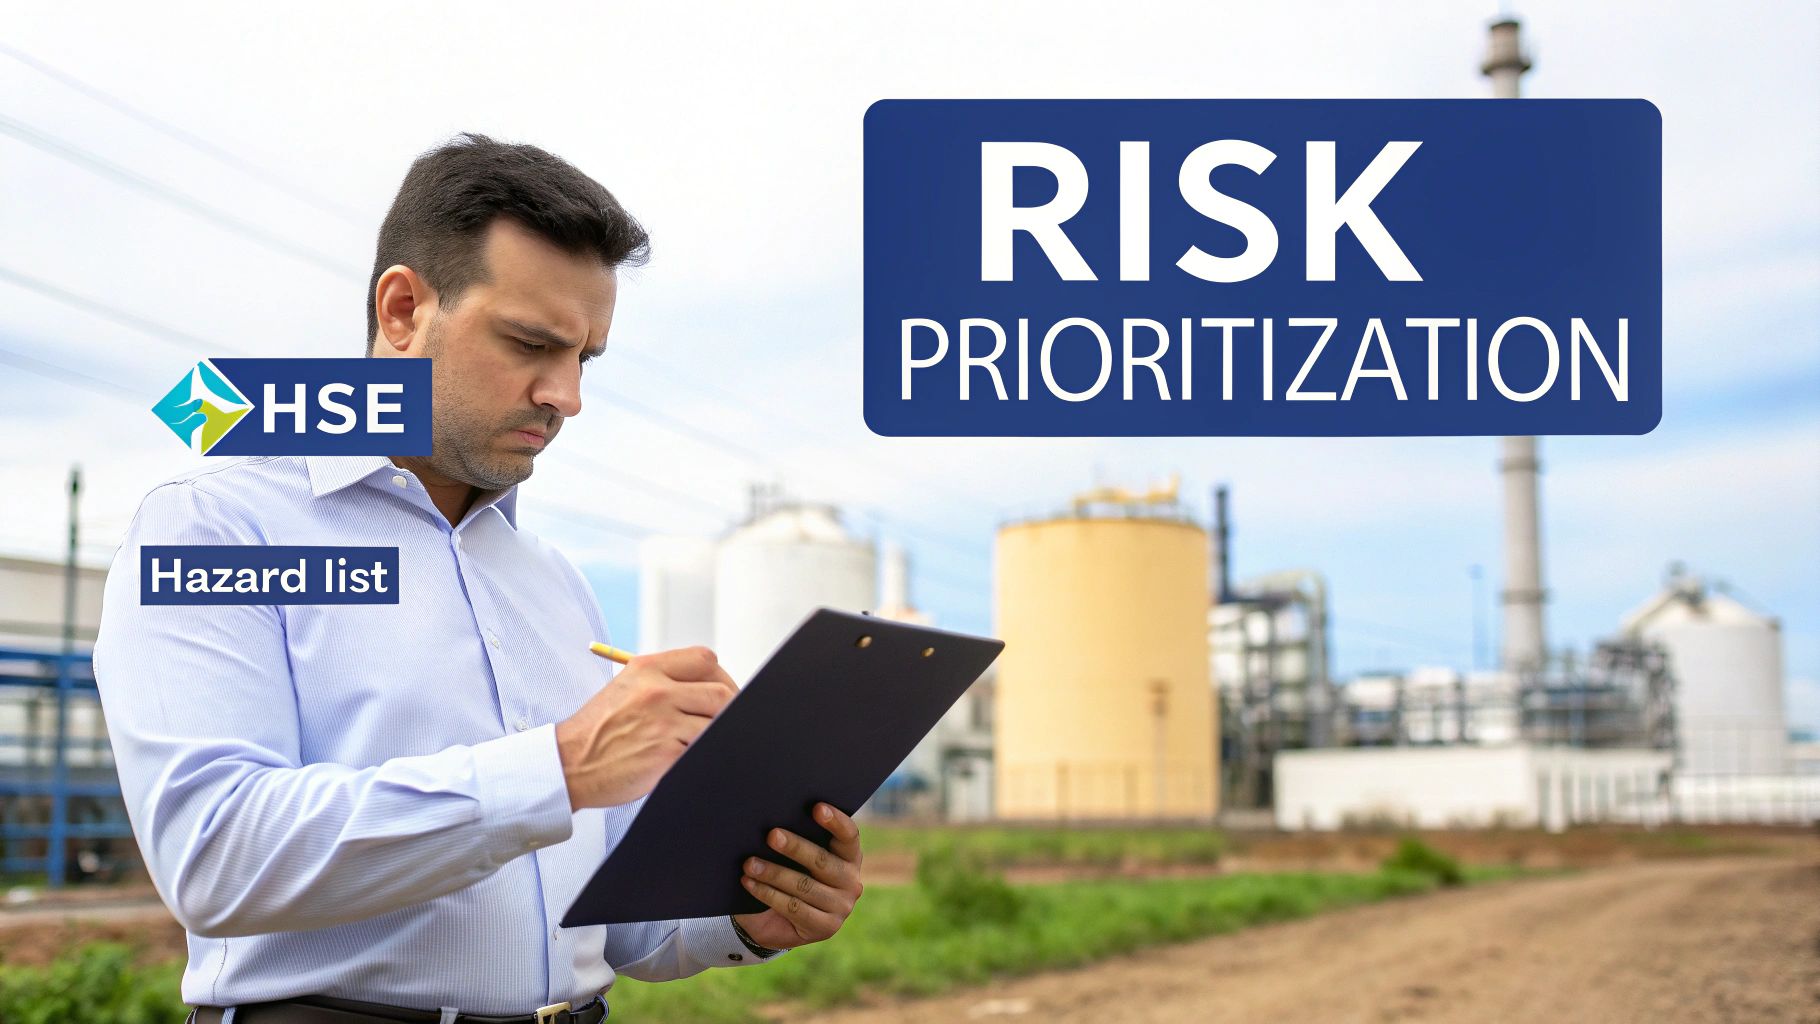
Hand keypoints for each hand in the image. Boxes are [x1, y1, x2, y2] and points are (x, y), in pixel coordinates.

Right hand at [554, 646, 737, 809]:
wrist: (569, 764)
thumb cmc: (598, 730)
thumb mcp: (626, 688)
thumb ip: (664, 681)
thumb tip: (709, 687)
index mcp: (647, 668)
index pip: (705, 660)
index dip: (720, 677)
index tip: (721, 692)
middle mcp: (657, 691)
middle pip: (721, 693)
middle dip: (728, 709)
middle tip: (724, 722)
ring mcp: (664, 723)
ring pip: (718, 724)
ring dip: (714, 734)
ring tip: (701, 741)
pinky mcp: (667, 753)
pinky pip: (703, 749)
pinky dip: (703, 754)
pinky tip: (690, 758)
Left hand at [732, 802, 863, 951]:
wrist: (778, 920)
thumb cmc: (789, 874)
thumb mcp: (796, 857)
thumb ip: (797, 841)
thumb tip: (774, 823)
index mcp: (850, 857)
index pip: (849, 836)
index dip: (835, 821)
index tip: (816, 807)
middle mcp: (851, 882)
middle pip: (822, 861)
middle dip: (795, 847)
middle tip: (771, 835)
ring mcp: (841, 907)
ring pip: (804, 886)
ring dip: (774, 873)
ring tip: (750, 864)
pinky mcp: (824, 927)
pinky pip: (793, 907)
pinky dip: (768, 894)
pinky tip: (750, 883)